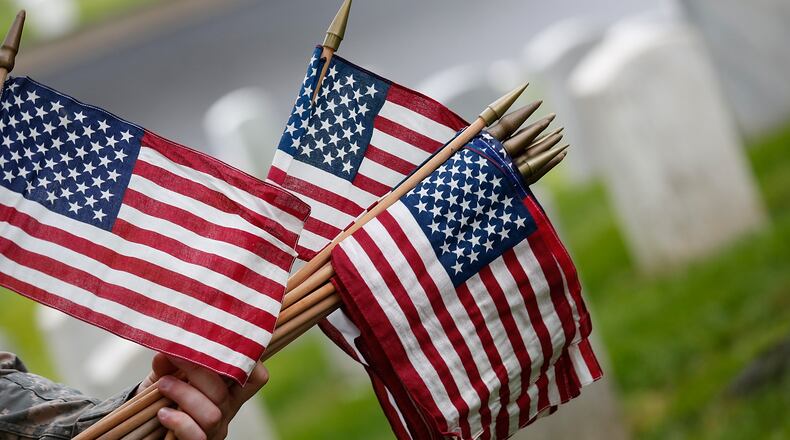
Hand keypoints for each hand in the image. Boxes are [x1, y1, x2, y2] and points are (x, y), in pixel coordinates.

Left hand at [137, 353, 268, 439]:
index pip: (256, 378)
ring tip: (164, 384)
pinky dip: (177, 421)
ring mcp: (214, 431)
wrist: (147, 430)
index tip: (225, 344)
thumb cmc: (164, 398)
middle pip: (226, 391)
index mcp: (229, 391)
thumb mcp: (166, 376)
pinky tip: (162, 413)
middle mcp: (227, 411)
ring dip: (184, 394)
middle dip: (198, 370)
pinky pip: (195, 434)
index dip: (250, 361)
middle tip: (174, 357)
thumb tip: (167, 350)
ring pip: (212, 414)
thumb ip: (169, 364)